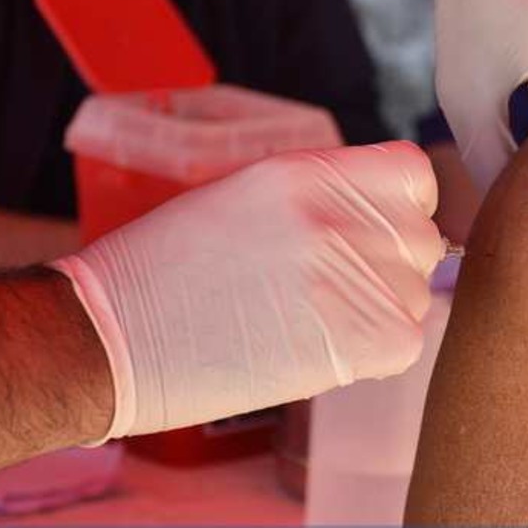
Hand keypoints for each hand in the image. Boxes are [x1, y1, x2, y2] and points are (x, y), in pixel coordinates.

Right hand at [50, 143, 441, 442]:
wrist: (106, 340)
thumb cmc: (163, 272)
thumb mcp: (245, 197)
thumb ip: (321, 197)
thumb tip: (384, 221)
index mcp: (307, 173)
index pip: (413, 175)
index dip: (398, 208)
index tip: (370, 234)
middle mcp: (337, 216)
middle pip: (421, 239)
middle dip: (388, 266)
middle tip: (326, 291)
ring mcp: (352, 276)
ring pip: (415, 294)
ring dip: (378, 311)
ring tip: (308, 322)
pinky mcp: (360, 340)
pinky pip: (406, 342)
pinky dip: (373, 354)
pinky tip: (317, 351)